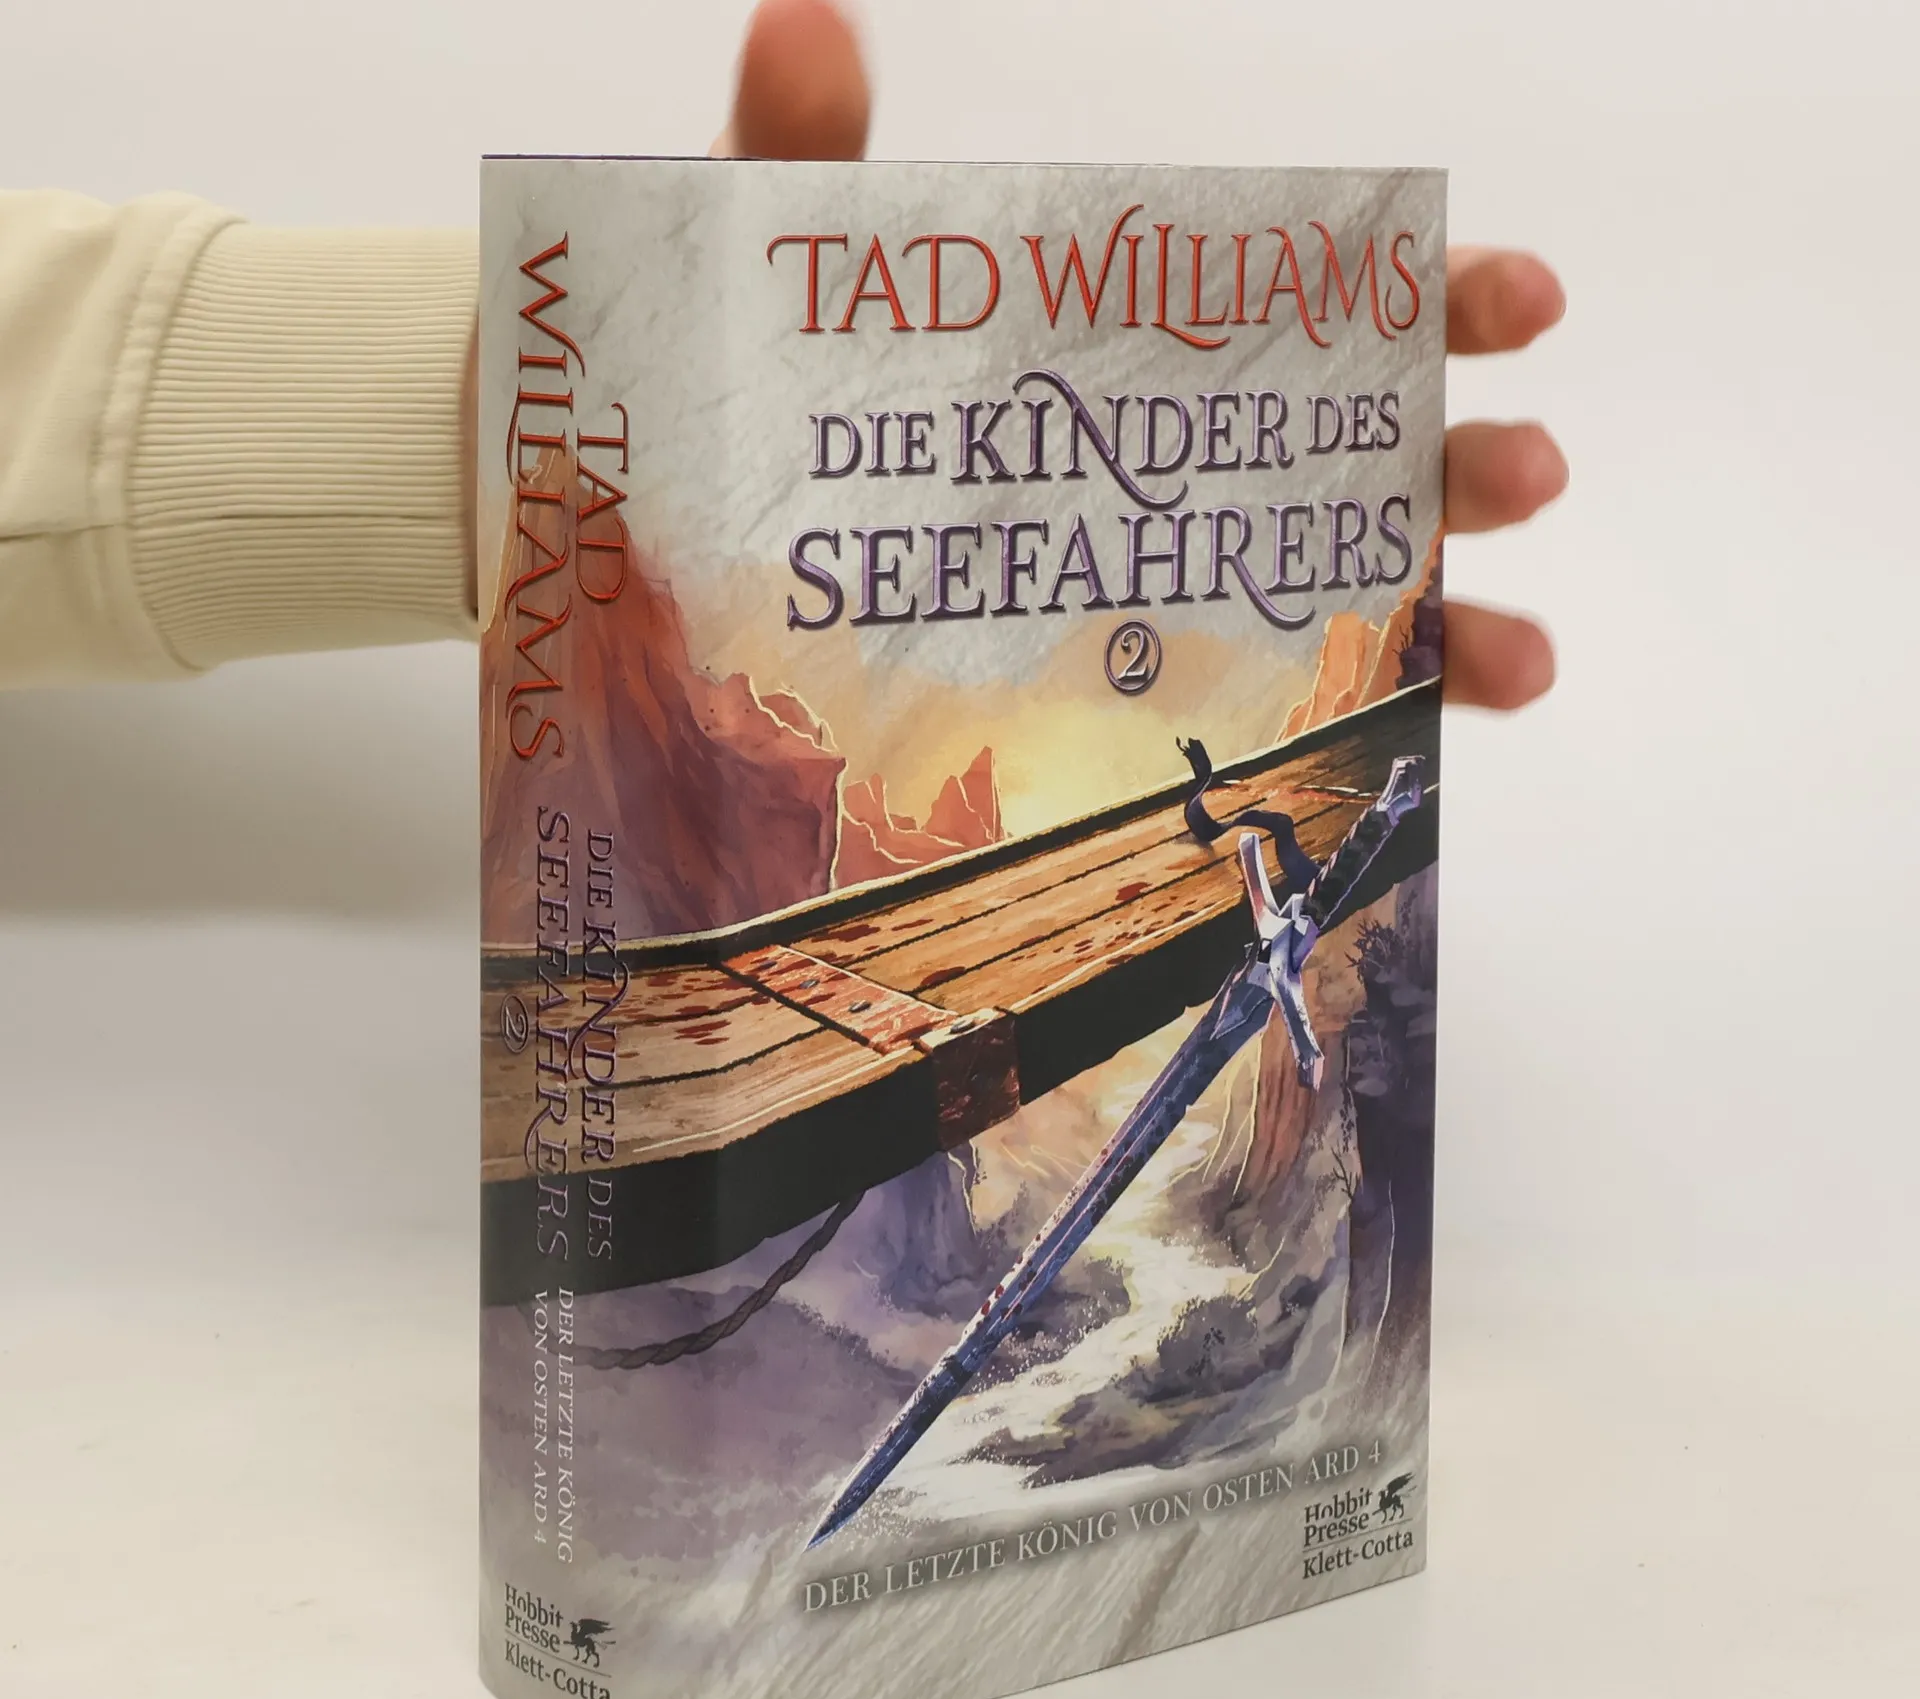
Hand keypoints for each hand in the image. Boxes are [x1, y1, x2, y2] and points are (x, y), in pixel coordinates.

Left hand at [717, 0, 1563, 711]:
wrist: (662, 581)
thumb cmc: (737, 421)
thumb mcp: (773, 285)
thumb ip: (799, 165)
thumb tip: (804, 21)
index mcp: (1122, 350)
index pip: (1303, 306)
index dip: (1423, 299)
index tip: (1515, 302)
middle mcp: (1161, 469)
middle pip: (1352, 455)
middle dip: (1460, 462)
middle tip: (1530, 468)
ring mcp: (1147, 592)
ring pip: (1335, 600)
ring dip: (1457, 618)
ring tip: (1525, 657)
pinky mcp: (1110, 708)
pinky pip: (1264, 718)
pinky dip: (1365, 724)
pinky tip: (1437, 742)